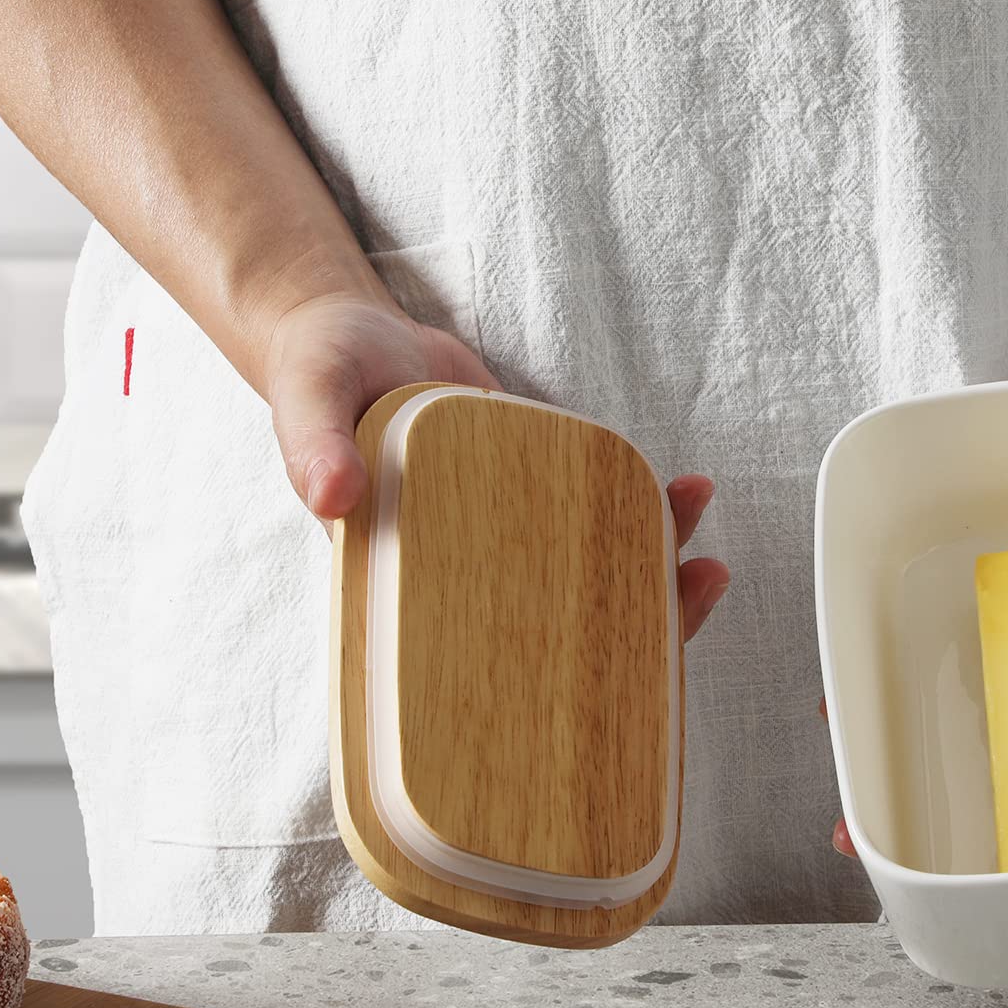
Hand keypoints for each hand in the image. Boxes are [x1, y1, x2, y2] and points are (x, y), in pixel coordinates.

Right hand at [264, 293, 729, 637]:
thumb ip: (312, 444)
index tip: (623, 676)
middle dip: (642, 614)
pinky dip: (638, 509)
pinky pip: (592, 513)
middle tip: (700, 583)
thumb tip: (330, 499)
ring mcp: (506, 529)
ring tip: (698, 511)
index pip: (493, 653)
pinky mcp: (532, 485)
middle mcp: (467, 568)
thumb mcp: (306, 398)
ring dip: (654, 554)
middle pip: (564, 620)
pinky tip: (678, 491)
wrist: (351, 331)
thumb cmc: (318, 372)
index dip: (558, 676)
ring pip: (590, 568)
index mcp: (413, 580)